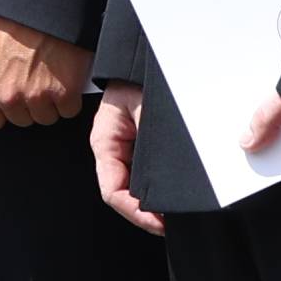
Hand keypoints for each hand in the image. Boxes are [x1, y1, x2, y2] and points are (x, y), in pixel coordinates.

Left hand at [0, 14, 89, 130]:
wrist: (47, 5)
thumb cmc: (11, 20)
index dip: (2, 107)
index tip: (11, 91)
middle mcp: (7, 96)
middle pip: (20, 120)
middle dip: (27, 103)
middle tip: (32, 76)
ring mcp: (36, 96)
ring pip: (44, 118)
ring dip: (49, 102)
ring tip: (48, 74)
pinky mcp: (64, 92)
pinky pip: (67, 110)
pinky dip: (70, 98)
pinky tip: (65, 76)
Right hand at [90, 80, 162, 234]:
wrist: (141, 56)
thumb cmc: (138, 74)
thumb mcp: (146, 105)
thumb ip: (152, 135)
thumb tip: (164, 172)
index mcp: (105, 142)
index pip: (113, 191)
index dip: (135, 213)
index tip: (159, 223)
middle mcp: (112, 150)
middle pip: (124, 194)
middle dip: (146, 212)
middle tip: (171, 224)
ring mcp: (125, 149)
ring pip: (134, 187)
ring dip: (153, 201)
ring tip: (175, 214)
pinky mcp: (140, 147)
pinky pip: (144, 174)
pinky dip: (158, 187)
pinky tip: (174, 194)